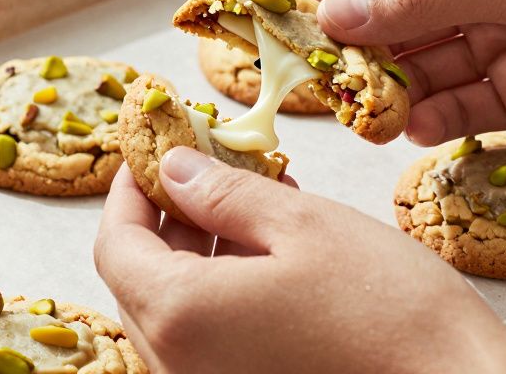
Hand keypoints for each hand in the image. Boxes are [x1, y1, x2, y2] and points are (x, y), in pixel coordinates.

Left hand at [94, 148, 505, 373]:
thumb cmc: (389, 310)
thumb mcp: (302, 226)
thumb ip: (223, 194)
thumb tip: (173, 169)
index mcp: (181, 317)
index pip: (116, 245)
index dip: (128, 191)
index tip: (152, 153)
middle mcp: (181, 366)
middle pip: (138, 281)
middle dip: (164, 218)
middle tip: (202, 168)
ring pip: (174, 312)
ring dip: (196, 253)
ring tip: (248, 200)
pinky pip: (208, 340)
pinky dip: (222, 292)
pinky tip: (269, 252)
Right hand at [307, 0, 505, 145]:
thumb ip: (423, 0)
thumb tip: (340, 12)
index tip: (288, 29)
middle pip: (397, 26)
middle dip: (359, 54)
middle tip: (320, 86)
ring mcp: (501, 46)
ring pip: (426, 73)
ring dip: (394, 93)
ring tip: (365, 115)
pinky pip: (464, 110)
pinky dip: (436, 121)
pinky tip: (413, 128)